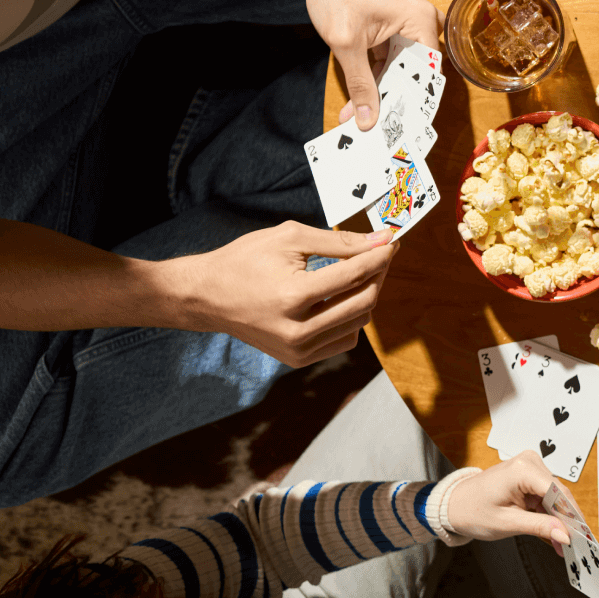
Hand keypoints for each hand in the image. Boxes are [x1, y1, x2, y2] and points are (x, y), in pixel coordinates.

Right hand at [171, 224, 397, 366]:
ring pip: (359, 322)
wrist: (206, 296)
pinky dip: (351, 317)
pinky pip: (344, 339)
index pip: (355, 275)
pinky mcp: (298, 359)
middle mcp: (298, 330)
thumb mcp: (290, 238)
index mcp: (293, 296)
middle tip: (379, 255)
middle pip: (364, 301)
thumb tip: (382, 239)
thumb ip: (340, 241)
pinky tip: (341, 298)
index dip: (380, 256)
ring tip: (359, 273)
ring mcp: (298, 349)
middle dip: (378, 274)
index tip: (392, 242)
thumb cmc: (245, 260)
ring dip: (367, 295)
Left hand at [304, 0, 440, 130]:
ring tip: (362, 122)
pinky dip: (372, 81)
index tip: (403, 132)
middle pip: (413, 76)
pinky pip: (388, 63)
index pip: (427, 75)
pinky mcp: (392, 31)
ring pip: (398, 72)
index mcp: (420, 23)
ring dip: (379, 95)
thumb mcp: (346, 43)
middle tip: (379, 133)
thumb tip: (368, 120)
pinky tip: (358, 103)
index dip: (415, 105)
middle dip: (392, 104)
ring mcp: (407, 28)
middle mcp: (420, 25)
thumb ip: (360, 84)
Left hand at [443, 451, 570, 550]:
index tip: (581, 536)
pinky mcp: (529, 474)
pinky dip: (549, 513)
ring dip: (559, 519)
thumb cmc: (473, 511)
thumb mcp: (507, 523)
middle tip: (574, 545)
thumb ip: (540, 527)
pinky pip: (546, 495)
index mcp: (522, 469)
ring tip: (563, 543)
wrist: (454, 505)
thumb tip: (566, 535)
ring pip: (555, 495)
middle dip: (566, 520)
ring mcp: (530, 466)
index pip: (557, 491)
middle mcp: (529, 462)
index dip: (571, 515)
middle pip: (559, 493)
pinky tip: (553, 532)